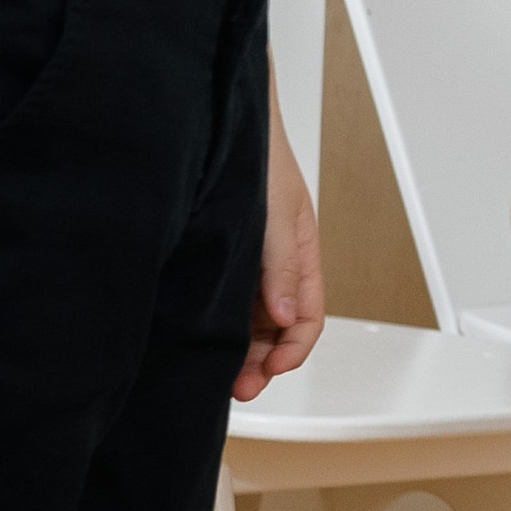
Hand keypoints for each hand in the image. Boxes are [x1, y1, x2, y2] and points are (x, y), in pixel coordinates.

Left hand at [236, 90, 326, 398]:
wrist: (220, 124)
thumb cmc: (259, 159)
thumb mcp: (275, 214)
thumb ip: (281, 265)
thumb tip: (286, 315)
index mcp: (301, 255)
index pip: (309, 317)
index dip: (293, 350)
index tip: (270, 372)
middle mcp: (275, 265)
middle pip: (278, 328)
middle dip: (264, 361)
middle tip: (239, 386)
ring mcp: (247, 264)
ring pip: (250, 320)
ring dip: (241, 349)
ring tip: (219, 371)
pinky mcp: (219, 258)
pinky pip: (225, 302)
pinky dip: (219, 324)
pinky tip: (201, 334)